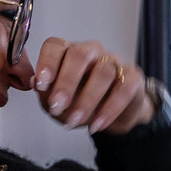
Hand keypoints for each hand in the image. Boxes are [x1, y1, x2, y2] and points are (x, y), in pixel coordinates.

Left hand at [21, 37, 154, 134]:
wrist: (110, 117)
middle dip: (67, 82)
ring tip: (75, 121)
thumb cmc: (80, 104)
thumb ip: (46, 94)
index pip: (56, 46)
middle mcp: (91, 52)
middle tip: (57, 106)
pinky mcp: (133, 77)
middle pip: (80, 55)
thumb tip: (36, 84)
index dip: (47, 62)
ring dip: (87, 100)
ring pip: (103, 72)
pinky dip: (109, 109)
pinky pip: (123, 89)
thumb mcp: (58, 104)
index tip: (41, 85)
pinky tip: (96, 124)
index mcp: (68, 52)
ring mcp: (114, 62)